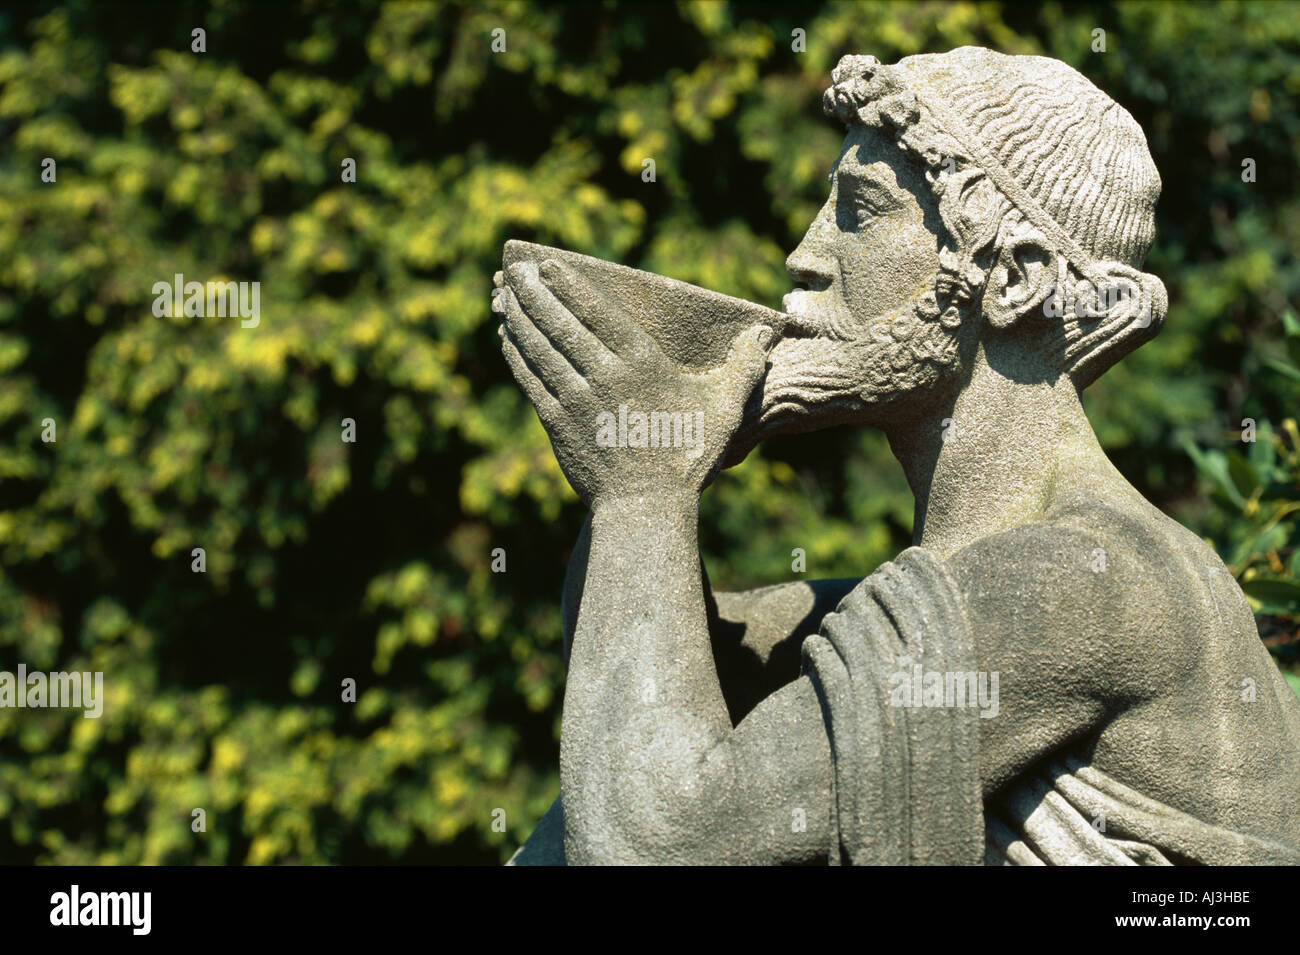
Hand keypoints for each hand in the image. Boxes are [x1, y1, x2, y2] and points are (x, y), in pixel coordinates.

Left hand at [496, 258, 772, 505]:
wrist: (647, 508)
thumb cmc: (688, 457)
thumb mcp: (723, 409)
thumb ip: (743, 366)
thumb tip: (766, 334)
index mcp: (642, 365)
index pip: (598, 313)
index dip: (569, 286)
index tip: (547, 265)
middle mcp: (604, 376)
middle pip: (561, 324)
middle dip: (534, 294)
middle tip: (515, 270)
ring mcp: (576, 400)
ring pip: (540, 349)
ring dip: (520, 319)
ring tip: (505, 296)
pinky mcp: (557, 424)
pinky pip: (531, 380)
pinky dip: (516, 356)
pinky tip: (507, 338)